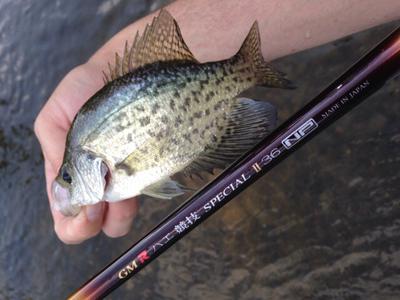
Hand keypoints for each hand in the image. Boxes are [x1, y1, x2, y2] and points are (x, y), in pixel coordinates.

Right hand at [34, 59, 138, 244]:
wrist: (123, 69)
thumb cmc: (86, 90)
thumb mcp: (56, 118)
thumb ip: (55, 152)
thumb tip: (65, 193)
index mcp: (67, 173)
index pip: (66, 215)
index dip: (73, 223)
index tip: (87, 208)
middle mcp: (95, 181)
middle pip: (95, 224)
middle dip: (98, 222)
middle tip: (105, 201)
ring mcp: (123, 178)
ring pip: (120, 217)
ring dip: (122, 213)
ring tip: (127, 192)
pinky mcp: (148, 168)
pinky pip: (145, 194)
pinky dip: (142, 196)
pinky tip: (142, 181)